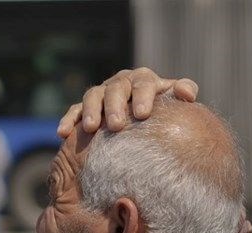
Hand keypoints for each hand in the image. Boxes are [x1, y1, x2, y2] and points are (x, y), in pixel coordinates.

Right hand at [57, 67, 198, 137]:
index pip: (143, 83)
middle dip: (116, 106)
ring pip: (93, 96)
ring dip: (91, 111)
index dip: (143, 96)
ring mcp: (101, 94)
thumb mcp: (174, 103)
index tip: (143, 114)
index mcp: (143, 80)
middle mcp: (121, 83)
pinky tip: (63, 133)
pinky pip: (74, 111)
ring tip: (91, 128)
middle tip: (118, 126)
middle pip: (116, 89)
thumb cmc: (161, 113)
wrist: (142, 122)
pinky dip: (69, 120)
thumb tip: (188, 94)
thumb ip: (183, 92)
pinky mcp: (84, 108)